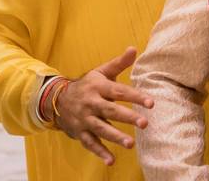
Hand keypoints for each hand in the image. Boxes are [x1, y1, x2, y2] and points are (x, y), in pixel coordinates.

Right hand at [50, 47, 153, 165]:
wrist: (57, 99)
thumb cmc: (88, 84)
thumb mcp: (101, 72)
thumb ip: (119, 63)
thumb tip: (134, 48)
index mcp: (98, 87)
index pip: (120, 91)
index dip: (136, 96)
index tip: (151, 103)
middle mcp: (91, 103)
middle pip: (111, 111)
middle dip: (128, 117)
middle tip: (145, 123)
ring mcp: (84, 119)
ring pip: (101, 129)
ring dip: (115, 137)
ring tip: (131, 144)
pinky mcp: (80, 132)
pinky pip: (90, 143)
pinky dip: (100, 152)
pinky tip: (111, 160)